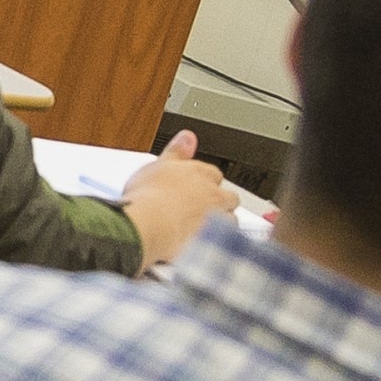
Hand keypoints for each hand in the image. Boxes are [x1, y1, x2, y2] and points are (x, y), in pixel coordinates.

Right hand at [118, 131, 238, 269]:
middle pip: (229, 196)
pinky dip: (217, 242)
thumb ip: (177, 151)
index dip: (205, 184)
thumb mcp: (158, 164)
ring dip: (222, 222)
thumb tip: (188, 136)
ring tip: (205, 229)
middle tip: (201, 210)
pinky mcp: (215, 239)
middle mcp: (212, 193)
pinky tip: (205, 243)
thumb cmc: (148, 196)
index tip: (195, 190)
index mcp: (199, 172)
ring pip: (231, 219)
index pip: (213, 175)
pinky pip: (224, 241)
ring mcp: (216, 216)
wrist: (148, 223)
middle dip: (220, 203)